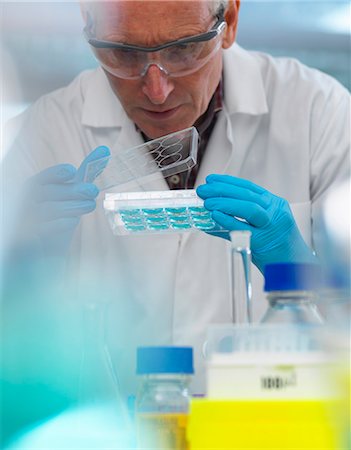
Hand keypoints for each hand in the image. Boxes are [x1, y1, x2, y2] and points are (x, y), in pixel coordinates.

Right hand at [24, 145, 109, 254]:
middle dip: (73, 190)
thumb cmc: (56, 222)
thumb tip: (104, 151)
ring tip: (91, 205)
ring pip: (48, 209)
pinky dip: (60, 224)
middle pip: (48, 192)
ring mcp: (24, 220)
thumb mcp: (71, 197)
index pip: (43, 178)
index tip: (72, 171)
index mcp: (34, 190)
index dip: (56, 173)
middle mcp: (25, 202)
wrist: (42, 258)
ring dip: (72, 206)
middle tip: (94, 191)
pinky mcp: (26, 239)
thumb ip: (84, 176)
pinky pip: (43, 229)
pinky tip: (73, 222)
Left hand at [196, 174, 316, 272]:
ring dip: (224, 203)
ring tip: (207, 203)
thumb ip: (240, 218)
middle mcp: (275, 212)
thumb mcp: (261, 226)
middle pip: (247, 195)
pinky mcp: (264, 242)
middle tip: (203, 190)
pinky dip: (227, 220)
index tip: (212, 180)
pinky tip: (215, 216)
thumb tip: (211, 214)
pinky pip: (243, 229)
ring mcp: (271, 226)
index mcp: (274, 204)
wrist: (293, 267)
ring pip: (249, 208)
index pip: (249, 188)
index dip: (228, 182)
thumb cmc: (275, 248)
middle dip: (222, 190)